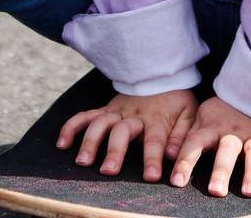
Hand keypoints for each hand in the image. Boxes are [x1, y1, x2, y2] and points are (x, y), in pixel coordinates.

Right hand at [55, 87, 196, 182]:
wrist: (161, 74)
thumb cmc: (176, 99)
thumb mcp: (188, 114)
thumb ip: (182, 135)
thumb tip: (175, 155)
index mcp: (156, 118)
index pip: (155, 140)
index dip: (152, 158)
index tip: (151, 176)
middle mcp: (134, 115)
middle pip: (122, 132)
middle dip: (115, 151)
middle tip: (108, 171)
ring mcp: (117, 111)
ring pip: (100, 123)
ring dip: (90, 142)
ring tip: (82, 162)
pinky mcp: (105, 109)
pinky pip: (85, 115)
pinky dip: (72, 127)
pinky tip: (62, 143)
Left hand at [168, 95, 250, 197]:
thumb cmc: (220, 113)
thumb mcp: (201, 119)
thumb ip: (188, 137)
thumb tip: (167, 156)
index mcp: (210, 127)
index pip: (194, 145)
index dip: (185, 163)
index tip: (177, 182)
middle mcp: (231, 132)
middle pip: (226, 150)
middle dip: (221, 170)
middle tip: (216, 191)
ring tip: (249, 192)